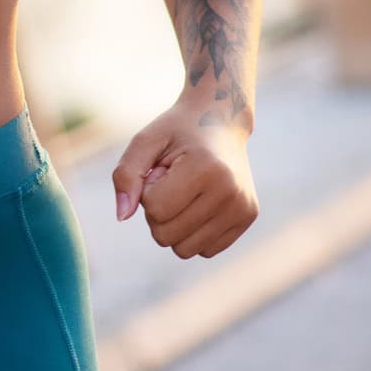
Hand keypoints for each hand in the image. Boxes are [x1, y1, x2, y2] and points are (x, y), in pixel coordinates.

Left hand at [111, 102, 258, 259]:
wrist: (219, 120)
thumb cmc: (176, 131)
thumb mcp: (145, 141)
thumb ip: (126, 174)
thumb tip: (122, 216)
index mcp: (206, 168)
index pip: (155, 209)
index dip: (147, 192)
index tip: (161, 170)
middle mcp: (230, 191)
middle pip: (166, 236)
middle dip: (158, 212)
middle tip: (172, 182)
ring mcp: (243, 207)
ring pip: (184, 250)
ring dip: (174, 225)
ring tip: (185, 193)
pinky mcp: (248, 217)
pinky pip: (206, 251)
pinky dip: (194, 233)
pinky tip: (200, 203)